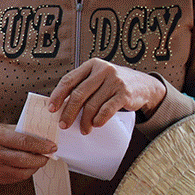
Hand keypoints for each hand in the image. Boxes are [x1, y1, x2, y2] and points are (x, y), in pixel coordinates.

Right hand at [0, 123, 55, 184]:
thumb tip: (46, 140)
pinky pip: (16, 178)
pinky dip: (25, 172)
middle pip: (24, 160)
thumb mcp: (5, 127)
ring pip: (22, 172)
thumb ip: (24, 133)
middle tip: (48, 155)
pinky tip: (26, 166)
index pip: (23, 142)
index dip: (41, 145)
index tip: (52, 147)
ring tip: (37, 160)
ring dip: (35, 167)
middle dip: (41, 159)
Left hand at [48, 59, 166, 134]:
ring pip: (92, 105)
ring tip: (83, 129)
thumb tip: (60, 105)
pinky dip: (99, 120)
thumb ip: (81, 86)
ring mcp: (115, 81)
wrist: (143, 85)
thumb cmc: (113, 83)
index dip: (58, 96)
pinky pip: (106, 110)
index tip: (51, 109)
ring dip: (85, 120)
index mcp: (91, 65)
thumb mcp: (97, 78)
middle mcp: (103, 70)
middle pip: (78, 94)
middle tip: (63, 125)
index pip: (68, 80)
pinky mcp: (125, 93)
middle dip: (69, 112)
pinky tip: (96, 124)